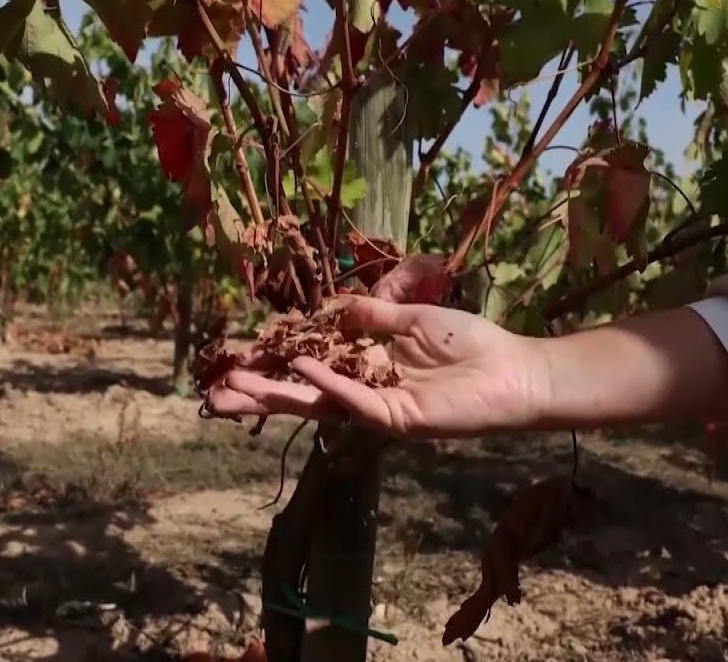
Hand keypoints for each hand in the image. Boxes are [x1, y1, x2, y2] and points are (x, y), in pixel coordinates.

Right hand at [205, 297, 727, 439]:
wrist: (516, 370)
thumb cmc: (472, 344)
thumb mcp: (414, 319)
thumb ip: (372, 316)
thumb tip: (331, 307)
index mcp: (366, 370)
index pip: (308, 369)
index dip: (273, 366)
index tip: (235, 360)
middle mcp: (364, 394)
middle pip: (300, 396)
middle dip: (256, 395)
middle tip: (211, 396)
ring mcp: (378, 409)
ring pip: (317, 405)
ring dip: (277, 397)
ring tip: (233, 392)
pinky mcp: (399, 419)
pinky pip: (356, 402)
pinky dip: (329, 387)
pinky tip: (301, 372)